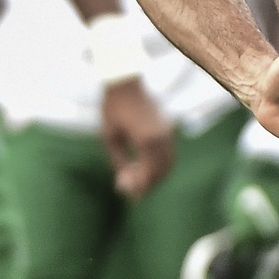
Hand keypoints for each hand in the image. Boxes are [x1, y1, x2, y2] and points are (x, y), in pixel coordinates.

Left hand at [100, 78, 172, 200]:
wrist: (125, 83)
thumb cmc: (113, 108)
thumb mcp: (110, 137)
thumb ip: (119, 161)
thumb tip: (123, 182)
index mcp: (147, 140)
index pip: (148, 174)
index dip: (139, 188)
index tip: (127, 195)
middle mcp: (161, 138)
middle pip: (161, 172)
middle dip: (147, 185)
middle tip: (132, 193)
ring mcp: (167, 133)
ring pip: (167, 165)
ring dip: (154, 176)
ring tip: (136, 180)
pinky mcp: (168, 129)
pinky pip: (168, 154)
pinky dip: (159, 165)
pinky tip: (143, 167)